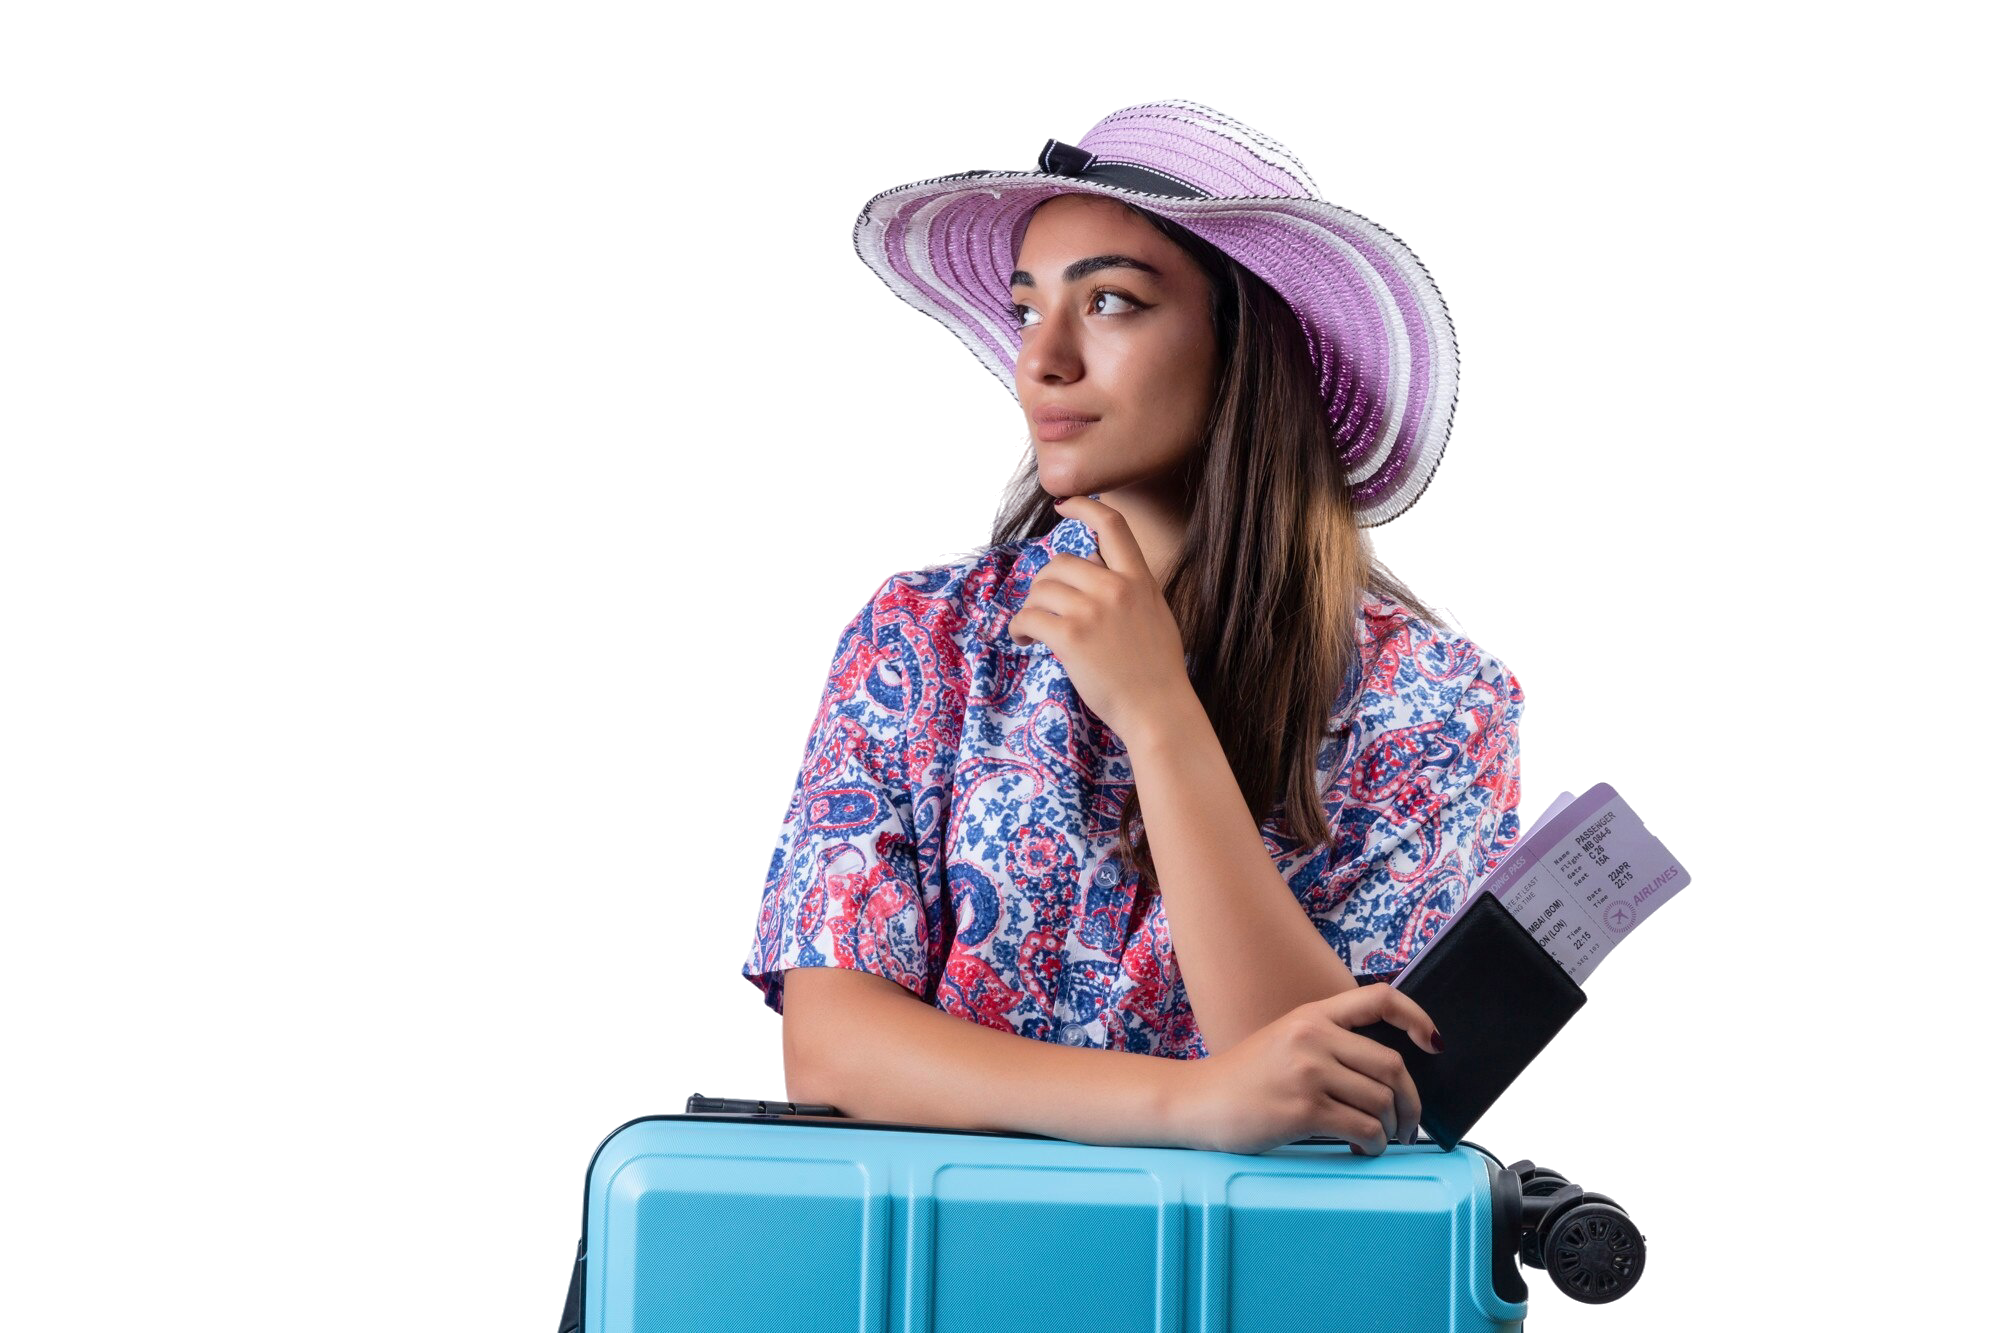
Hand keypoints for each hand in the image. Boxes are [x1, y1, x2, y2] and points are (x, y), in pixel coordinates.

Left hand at [1006, 495, 1192, 740]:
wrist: (1158, 710)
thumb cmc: (1156, 671)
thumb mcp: (1154, 614)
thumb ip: (1127, 589)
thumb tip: (1095, 572)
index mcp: (1139, 579)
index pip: (1112, 525)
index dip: (1083, 507)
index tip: (1063, 504)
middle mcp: (1116, 587)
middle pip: (1060, 563)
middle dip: (1044, 585)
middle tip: (1043, 609)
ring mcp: (1093, 610)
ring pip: (1041, 590)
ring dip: (1030, 609)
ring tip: (1033, 630)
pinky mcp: (1071, 636)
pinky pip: (1029, 618)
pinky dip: (1019, 629)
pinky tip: (1025, 640)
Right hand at [1175, 985, 1442, 1155]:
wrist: (1197, 1101)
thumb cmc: (1243, 1078)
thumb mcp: (1284, 1039)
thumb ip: (1327, 1042)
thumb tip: (1386, 1075)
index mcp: (1312, 1015)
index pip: (1380, 998)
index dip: (1417, 1017)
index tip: (1434, 1043)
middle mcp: (1313, 1037)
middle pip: (1393, 1065)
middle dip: (1411, 1102)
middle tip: (1409, 1125)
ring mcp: (1308, 1072)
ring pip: (1381, 1101)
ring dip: (1391, 1130)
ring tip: (1378, 1141)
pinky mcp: (1304, 1109)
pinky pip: (1363, 1128)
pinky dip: (1373, 1146)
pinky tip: (1361, 1150)